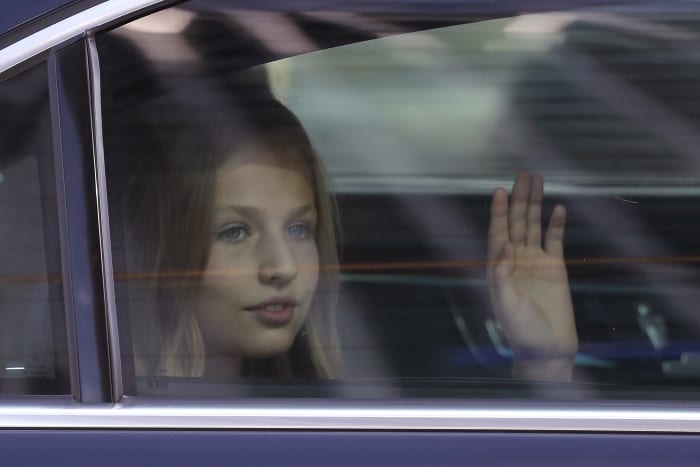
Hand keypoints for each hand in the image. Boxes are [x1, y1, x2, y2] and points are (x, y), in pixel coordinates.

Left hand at [487, 172, 577, 380]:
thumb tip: (505, 246)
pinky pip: (555, 241)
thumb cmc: (521, 330)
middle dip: (519, 199)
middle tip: (523, 174)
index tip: (500, 190)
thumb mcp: (505, 303)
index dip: (499, 212)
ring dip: (535, 204)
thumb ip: (502, 274)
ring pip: (534, 226)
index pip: (498, 233)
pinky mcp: (555, 269)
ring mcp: (535, 263)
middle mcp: (515, 261)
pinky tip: (558, 208)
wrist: (547, 349)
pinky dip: (556, 224)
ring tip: (537, 181)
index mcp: (499, 268)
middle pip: (516, 223)